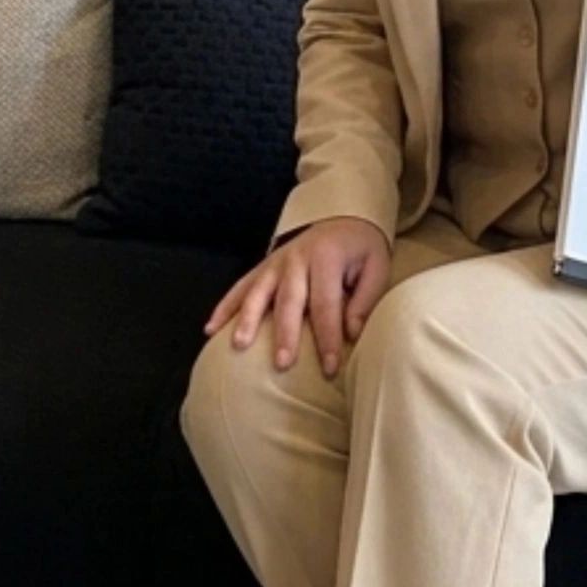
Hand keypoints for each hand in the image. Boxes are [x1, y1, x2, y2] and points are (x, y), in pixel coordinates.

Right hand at [203, 216, 390, 377]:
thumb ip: (364, 299)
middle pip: (289, 300)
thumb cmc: (360, 249)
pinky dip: (225, 306)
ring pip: (258, 292)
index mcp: (327, 257)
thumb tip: (351, 333)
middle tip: (282, 363)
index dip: (328, 338)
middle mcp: (297, 258)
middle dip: (285, 333)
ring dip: (248, 319)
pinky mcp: (263, 266)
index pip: (326, 304)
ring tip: (238, 345)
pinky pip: (241, 286)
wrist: (343, 217)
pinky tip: (210, 328)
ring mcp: (276, 261)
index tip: (330, 369)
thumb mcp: (376, 266)